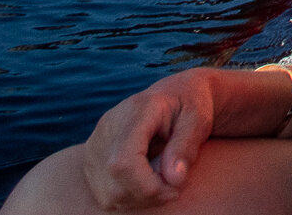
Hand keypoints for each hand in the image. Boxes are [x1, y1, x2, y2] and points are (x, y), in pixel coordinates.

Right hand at [80, 69, 216, 208]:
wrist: (177, 92)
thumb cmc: (192, 104)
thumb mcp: (198, 118)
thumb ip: (186, 147)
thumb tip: (173, 180)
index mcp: (137, 111)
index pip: (124, 160)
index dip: (147, 185)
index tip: (175, 188)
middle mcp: (109, 126)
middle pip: (115, 179)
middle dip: (148, 193)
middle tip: (174, 188)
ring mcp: (96, 144)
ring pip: (108, 191)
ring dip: (139, 197)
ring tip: (163, 181)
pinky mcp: (93, 159)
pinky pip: (106, 193)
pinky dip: (129, 196)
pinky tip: (148, 181)